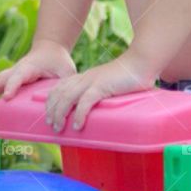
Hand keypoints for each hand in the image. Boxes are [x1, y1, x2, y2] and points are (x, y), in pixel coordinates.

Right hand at [0, 40, 76, 110]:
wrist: (49, 49)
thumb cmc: (58, 61)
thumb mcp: (66, 71)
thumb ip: (65, 85)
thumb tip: (63, 102)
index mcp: (31, 67)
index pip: (20, 76)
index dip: (13, 86)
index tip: (7, 97)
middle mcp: (17, 70)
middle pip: (0, 79)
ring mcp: (11, 75)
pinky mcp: (9, 81)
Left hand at [44, 52, 158, 131]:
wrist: (141, 62)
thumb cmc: (129, 76)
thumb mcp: (109, 84)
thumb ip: (102, 93)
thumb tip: (99, 109)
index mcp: (85, 76)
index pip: (60, 87)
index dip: (51, 100)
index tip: (49, 114)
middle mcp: (84, 78)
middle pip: (59, 93)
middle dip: (52, 110)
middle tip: (52, 125)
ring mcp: (92, 81)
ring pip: (67, 98)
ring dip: (60, 114)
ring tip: (59, 127)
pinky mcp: (102, 86)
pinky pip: (85, 101)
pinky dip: (79, 114)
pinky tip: (78, 125)